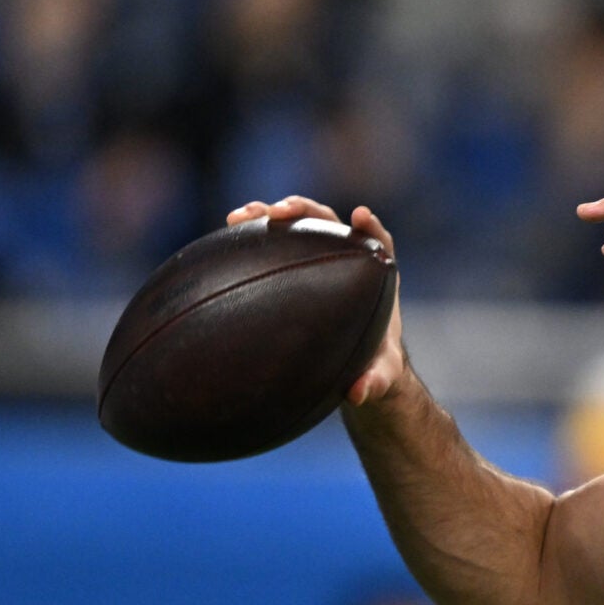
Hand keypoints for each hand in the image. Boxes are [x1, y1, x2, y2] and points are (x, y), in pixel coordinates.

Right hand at [228, 196, 408, 404]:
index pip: (378, 241)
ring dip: (268, 215)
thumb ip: (375, 382)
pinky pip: (273, 246)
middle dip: (304, 210)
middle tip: (279, 212)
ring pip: (296, 227)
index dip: (371, 227)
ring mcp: (317, 258)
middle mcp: (346, 259)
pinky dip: (252, 238)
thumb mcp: (379, 378)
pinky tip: (224, 237)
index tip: (359, 216)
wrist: (355, 366)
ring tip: (238, 217)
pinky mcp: (293, 266)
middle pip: (328, 222)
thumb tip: (359, 393)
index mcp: (375, 277)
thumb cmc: (373, 367)